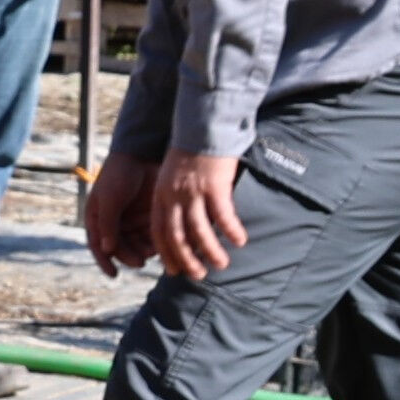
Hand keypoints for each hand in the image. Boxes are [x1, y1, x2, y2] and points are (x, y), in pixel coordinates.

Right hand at [84, 150, 158, 274]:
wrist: (142, 154)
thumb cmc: (119, 174)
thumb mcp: (109, 198)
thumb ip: (108, 224)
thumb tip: (107, 249)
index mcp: (97, 219)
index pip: (98, 246)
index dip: (105, 262)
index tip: (114, 274)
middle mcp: (113, 223)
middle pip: (121, 248)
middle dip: (130, 256)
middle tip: (141, 261)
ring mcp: (131, 221)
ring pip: (137, 245)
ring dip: (144, 251)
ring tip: (153, 250)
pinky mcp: (148, 217)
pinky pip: (151, 236)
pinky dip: (157, 241)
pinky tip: (164, 244)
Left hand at [149, 151, 248, 280]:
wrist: (203, 124)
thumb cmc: (192, 150)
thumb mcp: (174, 176)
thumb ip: (176, 198)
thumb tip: (188, 223)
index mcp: (161, 194)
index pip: (159, 231)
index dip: (167, 253)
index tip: (175, 270)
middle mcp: (174, 196)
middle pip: (177, 236)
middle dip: (187, 260)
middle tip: (199, 275)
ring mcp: (193, 191)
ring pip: (199, 230)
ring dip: (210, 251)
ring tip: (222, 264)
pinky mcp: (214, 185)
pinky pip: (223, 215)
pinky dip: (231, 230)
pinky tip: (240, 240)